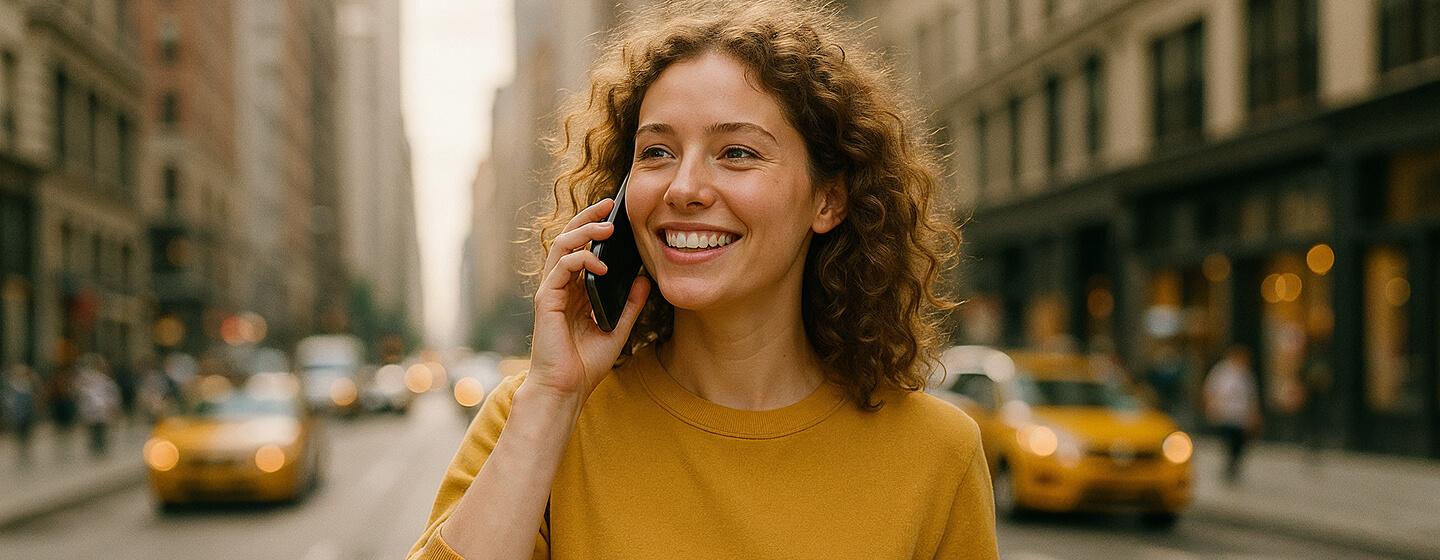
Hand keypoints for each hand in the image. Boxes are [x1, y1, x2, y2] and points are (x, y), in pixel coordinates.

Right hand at [527, 198, 650, 415]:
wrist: (566, 389)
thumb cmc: (586, 364)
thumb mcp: (618, 329)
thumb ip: (631, 304)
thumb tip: (645, 278)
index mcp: (575, 290)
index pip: (582, 248)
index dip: (595, 228)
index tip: (616, 214)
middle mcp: (561, 286)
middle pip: (569, 239)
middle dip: (587, 219)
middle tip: (608, 206)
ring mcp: (551, 291)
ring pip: (561, 247)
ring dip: (583, 232)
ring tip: (607, 228)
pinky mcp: (546, 300)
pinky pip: (560, 268)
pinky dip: (580, 260)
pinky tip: (600, 265)